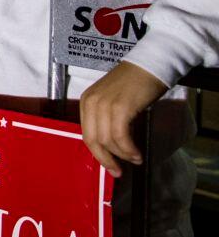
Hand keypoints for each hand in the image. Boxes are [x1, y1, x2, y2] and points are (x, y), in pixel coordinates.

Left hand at [79, 61, 168, 176]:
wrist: (149, 65)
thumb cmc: (134, 83)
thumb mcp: (112, 100)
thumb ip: (107, 119)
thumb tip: (112, 145)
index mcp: (86, 101)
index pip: (86, 134)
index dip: (98, 153)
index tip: (109, 165)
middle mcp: (91, 103)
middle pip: (92, 140)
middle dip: (106, 159)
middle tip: (118, 171)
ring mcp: (104, 105)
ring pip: (107, 140)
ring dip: (122, 154)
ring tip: (135, 159)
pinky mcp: (120, 107)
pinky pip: (120, 136)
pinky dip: (128, 148)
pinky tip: (137, 153)